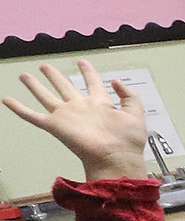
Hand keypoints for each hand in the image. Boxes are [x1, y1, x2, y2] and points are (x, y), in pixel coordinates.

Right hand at [3, 60, 148, 182]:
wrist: (116, 158)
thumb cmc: (128, 141)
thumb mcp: (136, 114)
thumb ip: (129, 96)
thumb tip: (116, 80)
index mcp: (101, 104)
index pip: (93, 83)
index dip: (88, 72)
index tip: (82, 62)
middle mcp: (81, 108)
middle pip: (64, 87)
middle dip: (55, 76)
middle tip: (45, 66)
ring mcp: (67, 117)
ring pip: (46, 96)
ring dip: (35, 86)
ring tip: (25, 75)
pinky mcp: (56, 126)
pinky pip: (32, 116)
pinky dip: (19, 108)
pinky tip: (8, 100)